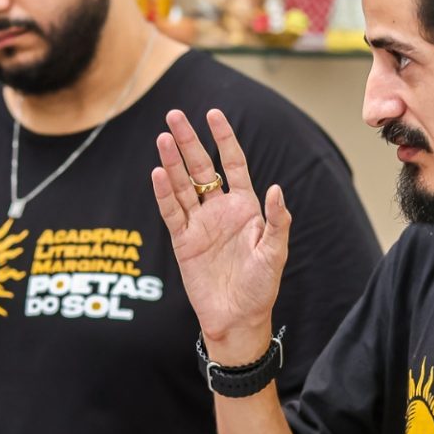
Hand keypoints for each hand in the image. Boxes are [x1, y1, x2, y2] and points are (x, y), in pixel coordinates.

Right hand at [152, 108, 289, 360]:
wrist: (237, 318)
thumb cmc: (260, 287)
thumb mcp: (275, 253)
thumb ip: (276, 221)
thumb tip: (275, 189)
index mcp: (245, 208)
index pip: (232, 164)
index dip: (223, 138)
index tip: (213, 114)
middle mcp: (220, 211)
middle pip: (201, 168)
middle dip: (189, 141)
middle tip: (174, 115)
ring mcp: (199, 224)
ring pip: (182, 186)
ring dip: (172, 162)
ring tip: (162, 137)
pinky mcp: (183, 241)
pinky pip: (171, 212)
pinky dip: (164, 193)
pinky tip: (157, 172)